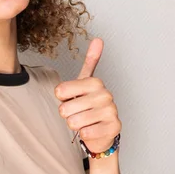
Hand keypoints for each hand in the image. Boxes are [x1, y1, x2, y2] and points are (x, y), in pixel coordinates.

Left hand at [54, 38, 121, 153]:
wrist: (103, 132)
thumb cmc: (89, 106)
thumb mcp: (84, 83)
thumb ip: (90, 61)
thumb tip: (99, 39)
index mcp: (95, 82)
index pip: (60, 91)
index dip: (61, 99)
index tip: (70, 98)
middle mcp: (106, 94)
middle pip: (65, 109)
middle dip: (67, 115)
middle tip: (78, 113)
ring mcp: (111, 111)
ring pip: (74, 122)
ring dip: (75, 125)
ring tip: (84, 122)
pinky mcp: (114, 127)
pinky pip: (86, 133)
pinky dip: (84, 134)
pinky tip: (92, 130)